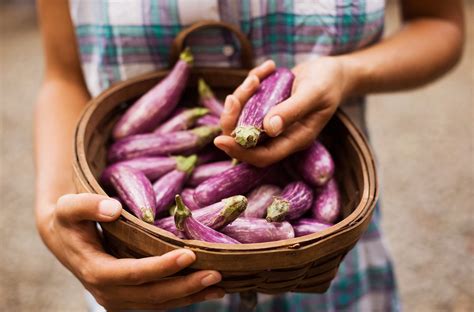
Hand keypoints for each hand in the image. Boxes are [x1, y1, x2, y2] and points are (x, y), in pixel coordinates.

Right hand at [38, 193, 223, 309]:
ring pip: (158, 303)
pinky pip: (158, 302)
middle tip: (216, 274)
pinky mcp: (128, 298)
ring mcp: (118, 299)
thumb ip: (87, 206)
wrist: (64, 239)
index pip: (132, 273)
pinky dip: (182, 298)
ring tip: (219, 286)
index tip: (189, 254)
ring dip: (189, 296)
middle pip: (151, 294)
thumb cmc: (69, 220)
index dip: (161, 266)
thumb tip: (113, 208)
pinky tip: (205, 290)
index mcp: (95, 271)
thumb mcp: (69, 207)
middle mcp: (107, 292)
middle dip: (185, 286)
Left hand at [215, 57, 348, 166]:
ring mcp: (271, 120)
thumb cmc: (328, 83)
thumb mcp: (314, 93)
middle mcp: (280, 134)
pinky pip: (248, 99)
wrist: (332, 72)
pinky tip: (268, 67)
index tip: (220, 140)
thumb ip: (292, 110)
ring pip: (242, 117)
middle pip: (244, 139)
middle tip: (234, 97)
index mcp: (294, 139)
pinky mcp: (265, 106)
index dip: (240, 152)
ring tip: (257, 76)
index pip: (262, 156)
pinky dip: (251, 82)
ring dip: (242, 96)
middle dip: (233, 119)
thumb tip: (268, 128)